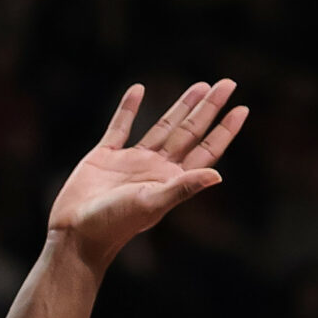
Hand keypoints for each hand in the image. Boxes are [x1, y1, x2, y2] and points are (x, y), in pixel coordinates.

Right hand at [46, 79, 248, 268]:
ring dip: (180, 106)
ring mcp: (131, 160)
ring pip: (162, 126)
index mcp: (171, 179)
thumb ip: (183, 187)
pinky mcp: (105, 156)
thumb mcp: (152, 203)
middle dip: (208, 108)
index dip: (224, 130)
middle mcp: (156, 167)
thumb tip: (218, 176)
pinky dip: (128, 109)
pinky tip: (138, 90)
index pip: (206, 149)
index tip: (241, 108)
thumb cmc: (115, 224)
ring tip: (199, 86)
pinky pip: (119, 127)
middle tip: (227, 83)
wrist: (76, 233)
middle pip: (189, 131)